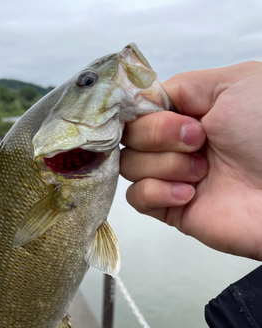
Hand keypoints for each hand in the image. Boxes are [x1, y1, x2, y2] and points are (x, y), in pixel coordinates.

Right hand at [120, 62, 261, 260]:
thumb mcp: (233, 84)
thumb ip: (183, 86)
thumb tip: (144, 100)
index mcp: (191, 112)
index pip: (140, 108)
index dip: (143, 111)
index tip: (168, 114)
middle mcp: (178, 143)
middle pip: (130, 136)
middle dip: (158, 136)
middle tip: (199, 140)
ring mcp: (173, 176)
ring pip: (130, 166)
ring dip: (165, 165)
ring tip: (203, 171)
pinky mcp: (171, 208)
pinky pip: (137, 197)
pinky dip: (157, 192)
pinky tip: (190, 194)